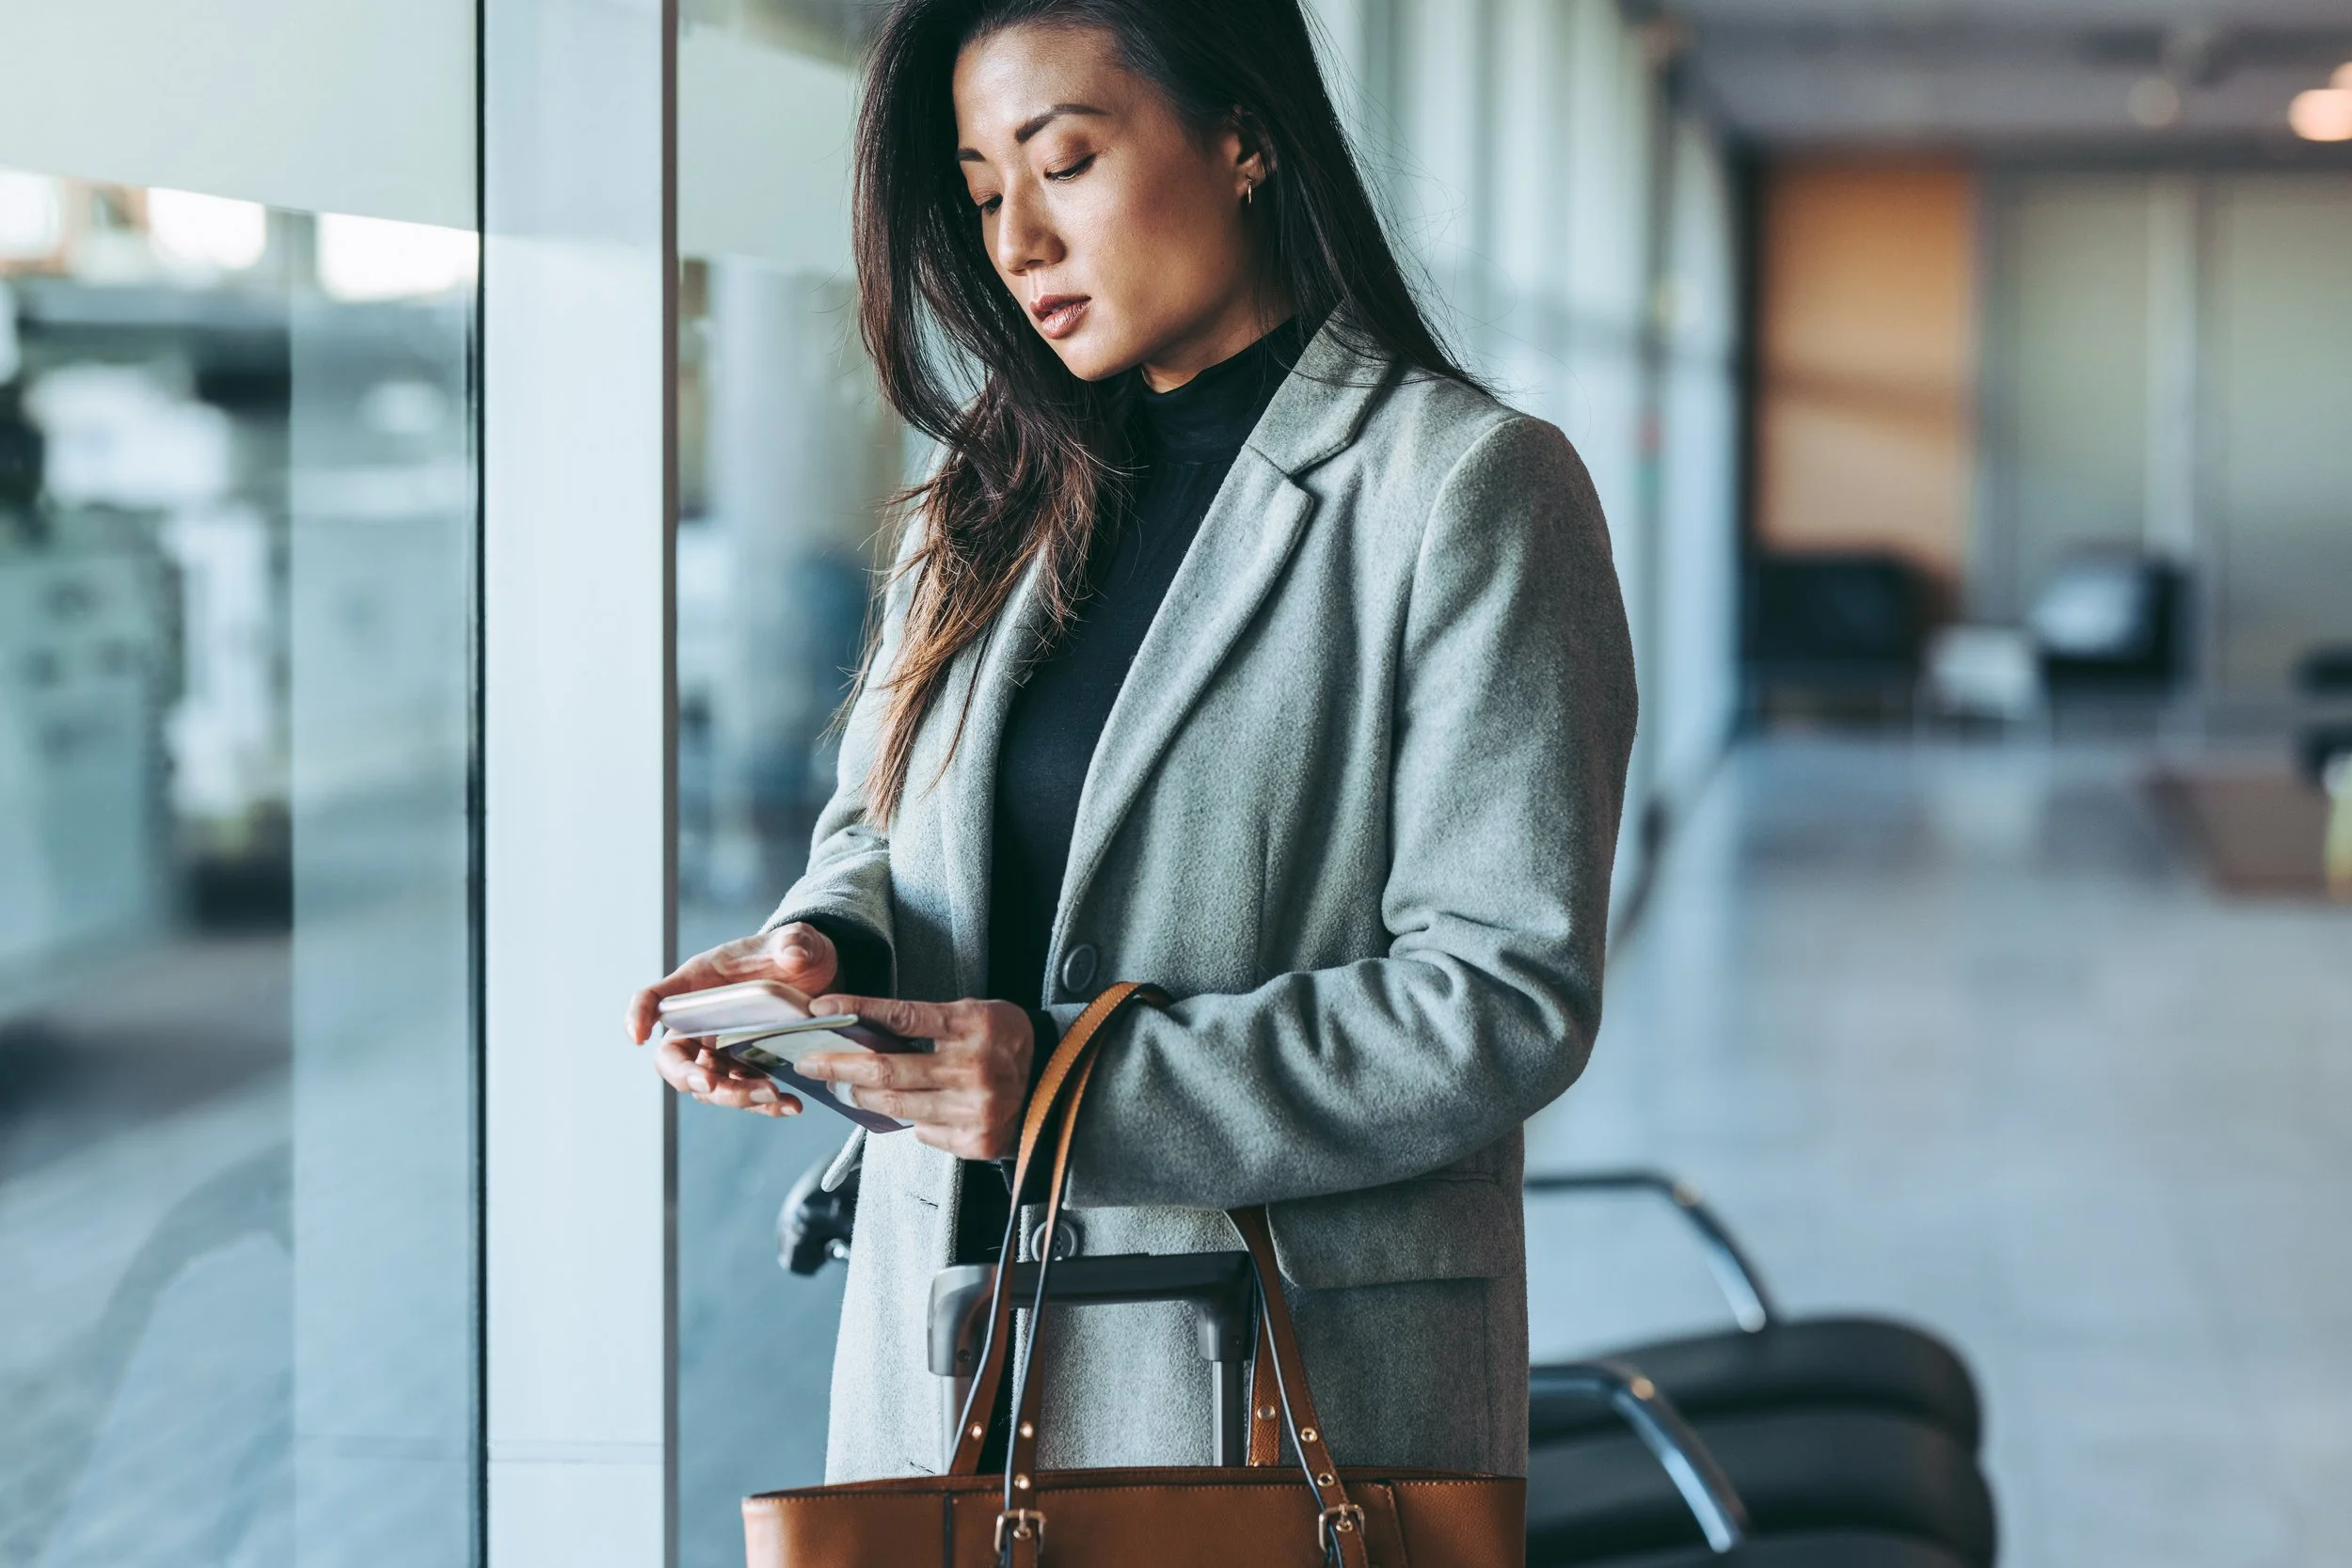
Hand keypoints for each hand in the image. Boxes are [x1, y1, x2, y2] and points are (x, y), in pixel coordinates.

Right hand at [624, 923, 840, 1118]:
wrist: (817, 976)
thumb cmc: (792, 952)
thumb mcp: (798, 940)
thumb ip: (795, 941)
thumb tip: (794, 953)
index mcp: (700, 983)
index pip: (656, 998)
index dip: (638, 1016)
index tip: (638, 1036)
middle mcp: (702, 1021)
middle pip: (674, 1058)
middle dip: (687, 1075)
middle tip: (710, 1084)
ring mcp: (722, 1049)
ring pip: (709, 1084)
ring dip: (734, 1095)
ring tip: (771, 1094)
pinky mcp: (747, 1067)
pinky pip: (745, 1092)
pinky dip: (766, 1105)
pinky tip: (791, 1105)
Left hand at [794, 997, 1034, 1158]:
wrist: (1059, 1082)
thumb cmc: (1007, 1042)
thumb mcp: (975, 1015)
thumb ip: (928, 1024)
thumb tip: (864, 1036)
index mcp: (974, 1025)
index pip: (899, 1016)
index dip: (854, 1010)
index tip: (821, 1009)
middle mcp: (974, 1068)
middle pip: (886, 1068)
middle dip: (837, 1064)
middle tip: (809, 1061)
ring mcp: (976, 1109)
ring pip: (896, 1105)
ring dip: (863, 1094)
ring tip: (847, 1085)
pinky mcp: (977, 1141)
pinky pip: (923, 1131)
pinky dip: (912, 1118)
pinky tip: (918, 1107)